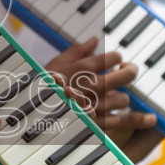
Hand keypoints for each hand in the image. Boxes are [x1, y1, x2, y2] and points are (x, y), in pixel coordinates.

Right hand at [44, 38, 158, 143]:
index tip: (115, 62)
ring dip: (118, 97)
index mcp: (85, 68)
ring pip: (124, 99)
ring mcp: (97, 105)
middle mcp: (94, 85)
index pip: (116, 57)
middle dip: (130, 71)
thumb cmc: (45, 86)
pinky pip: (117, 120)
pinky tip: (102, 113)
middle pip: (129, 74)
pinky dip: (111, 117)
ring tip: (109, 97)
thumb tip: (94, 40)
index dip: (117, 59)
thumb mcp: (58, 63)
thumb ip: (79, 50)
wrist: (33, 112)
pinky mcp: (97, 124)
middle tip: (126, 71)